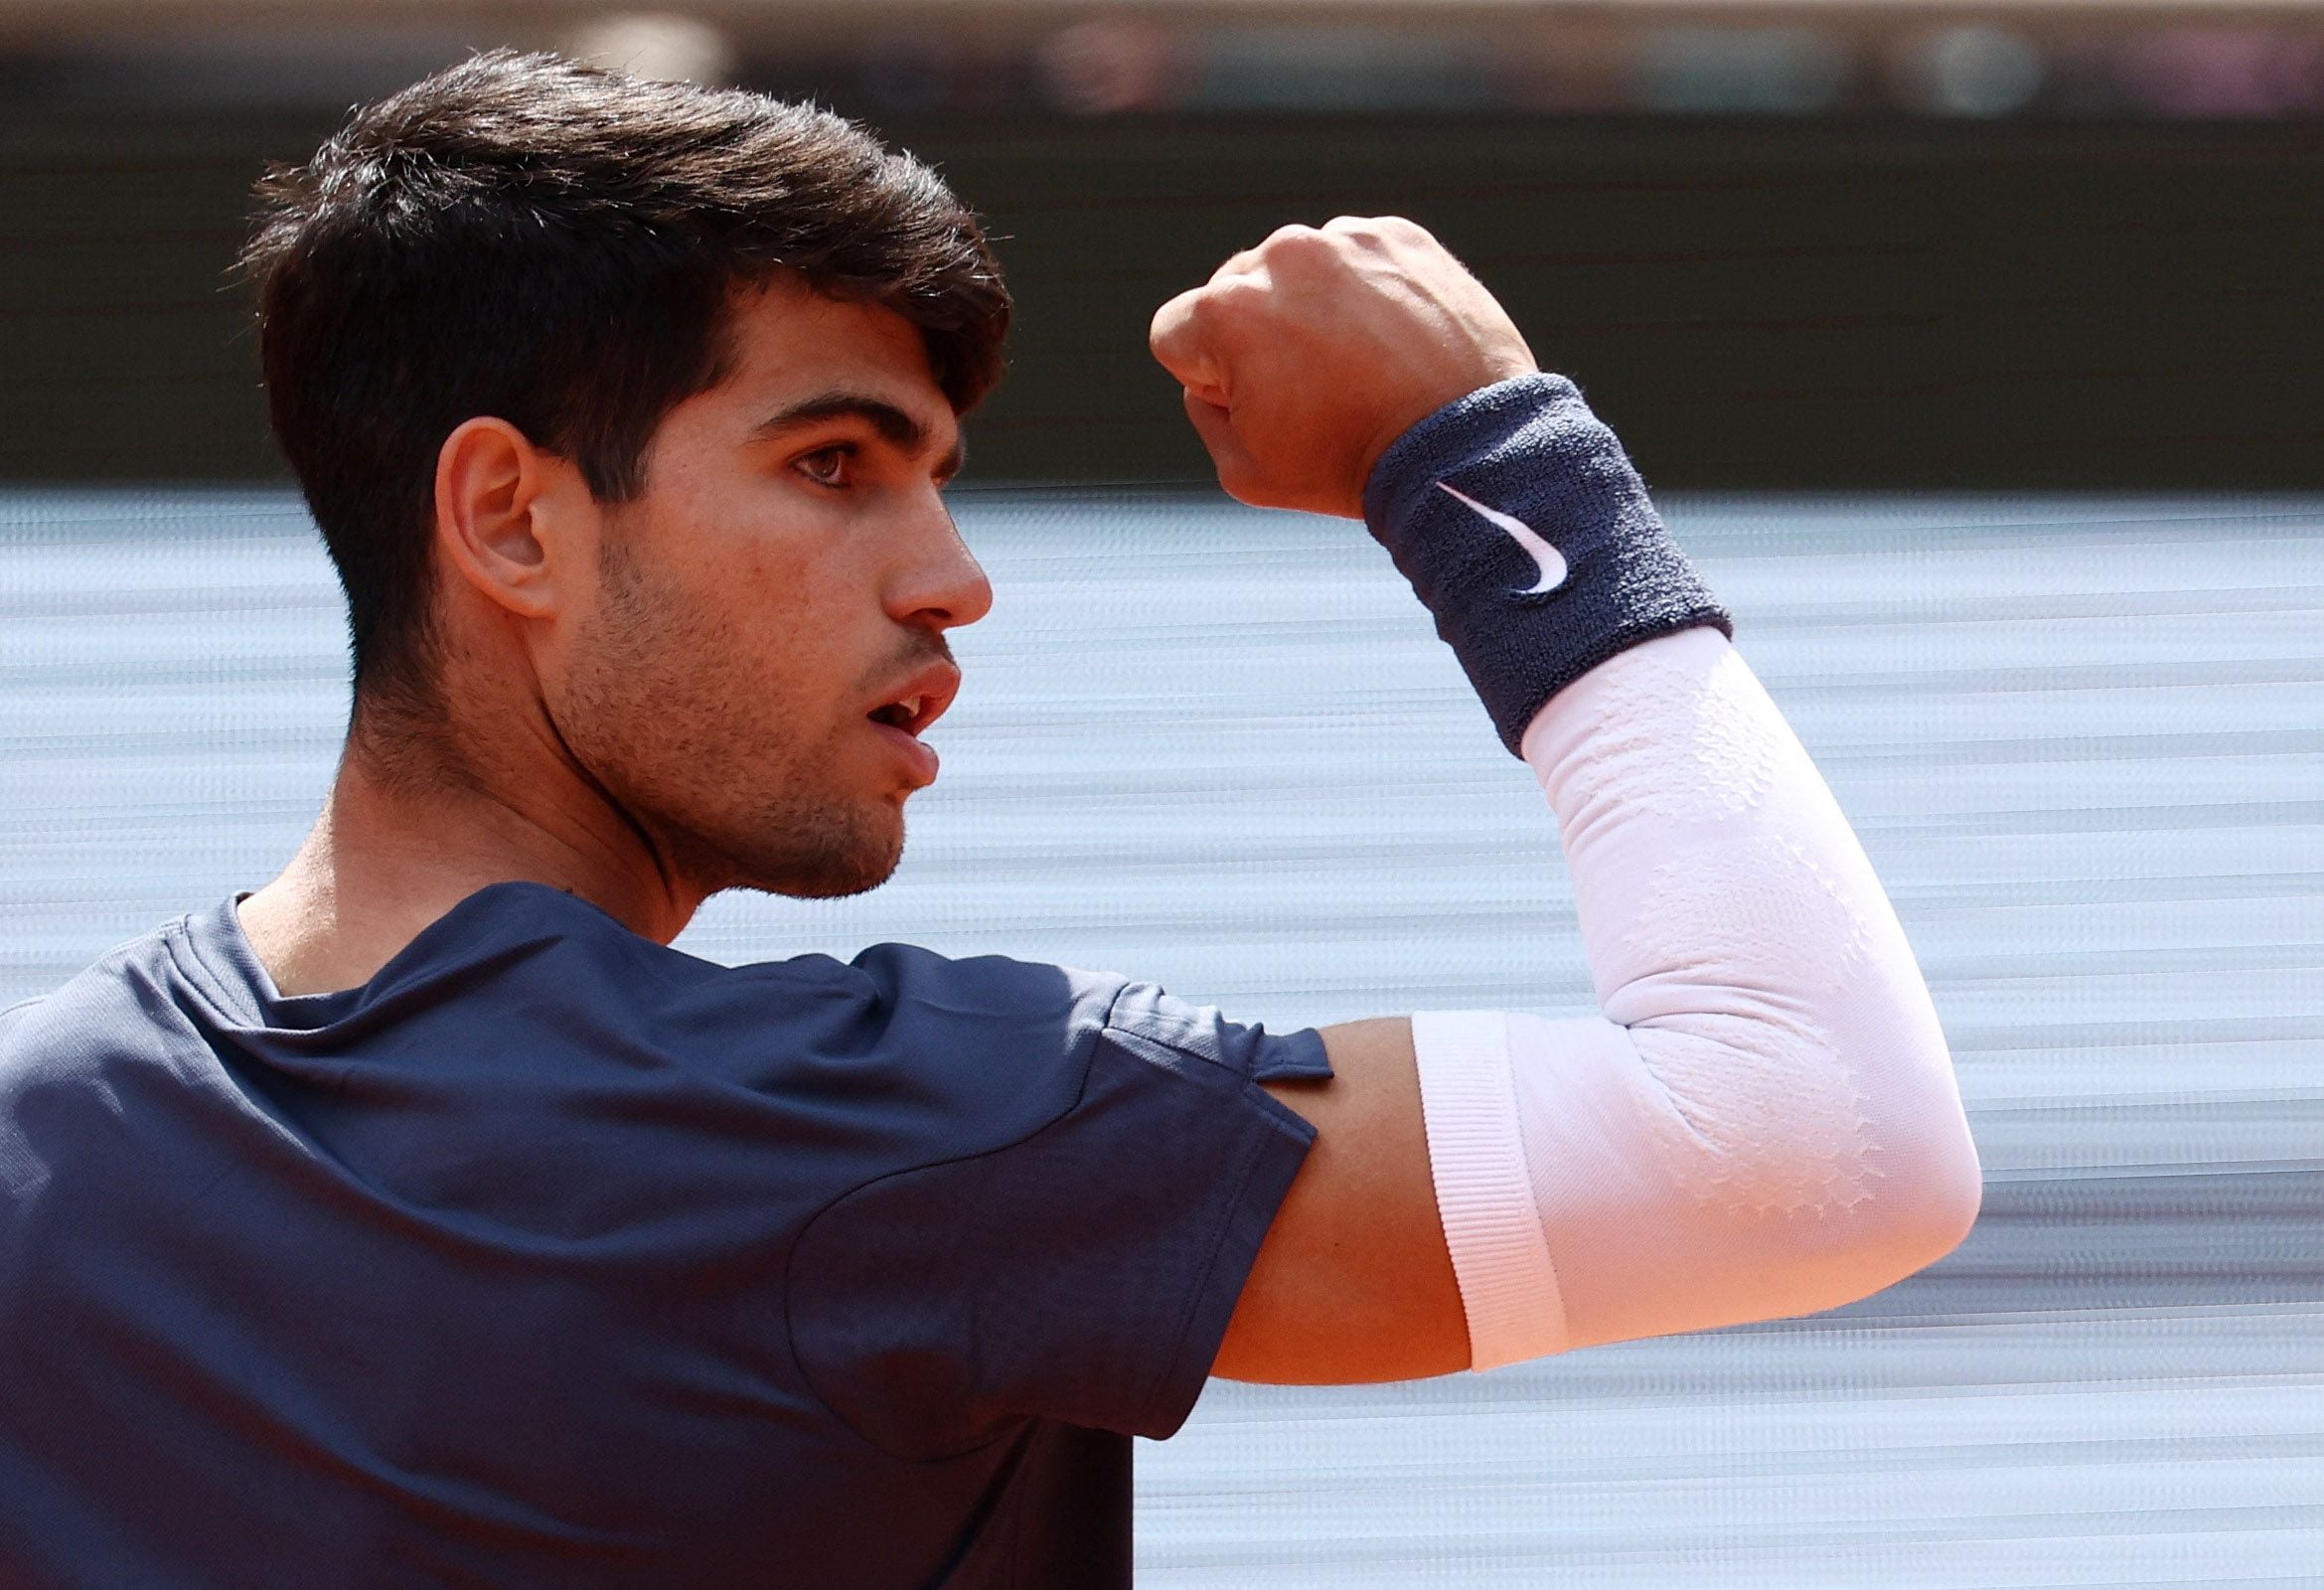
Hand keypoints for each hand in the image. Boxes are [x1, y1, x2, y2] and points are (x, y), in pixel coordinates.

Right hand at [1149, 216, 1536, 517]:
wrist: (1463, 446)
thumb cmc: (1347, 466)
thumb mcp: (1243, 471)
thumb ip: (1204, 412)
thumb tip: (1212, 372)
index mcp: (1226, 311)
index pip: (1176, 333)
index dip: (1211, 380)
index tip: (1264, 406)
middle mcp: (1279, 256)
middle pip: (1236, 293)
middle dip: (1260, 337)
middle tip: (1317, 391)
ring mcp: (1345, 239)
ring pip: (1299, 272)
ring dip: (1314, 310)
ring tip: (1361, 367)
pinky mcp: (1400, 236)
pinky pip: (1358, 258)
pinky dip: (1367, 294)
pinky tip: (1392, 343)